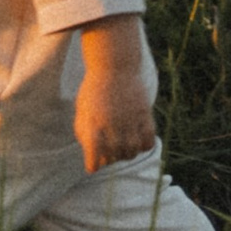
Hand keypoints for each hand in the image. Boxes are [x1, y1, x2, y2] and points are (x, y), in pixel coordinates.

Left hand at [72, 17, 158, 174]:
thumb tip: (91, 157)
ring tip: (122, 145)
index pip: (94, 161)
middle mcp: (111, 125)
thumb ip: (84, 134)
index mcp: (93, 125)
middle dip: (110, 159)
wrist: (114, 65)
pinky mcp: (145, 114)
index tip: (93, 164)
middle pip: (114, 158)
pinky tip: (137, 138)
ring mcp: (129, 120)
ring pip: (132, 152)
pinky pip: (148, 141)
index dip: (93, 164)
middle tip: (108, 151)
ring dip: (126, 153)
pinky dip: (143, 145)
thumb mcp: (82, 111)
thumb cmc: (94, 90)